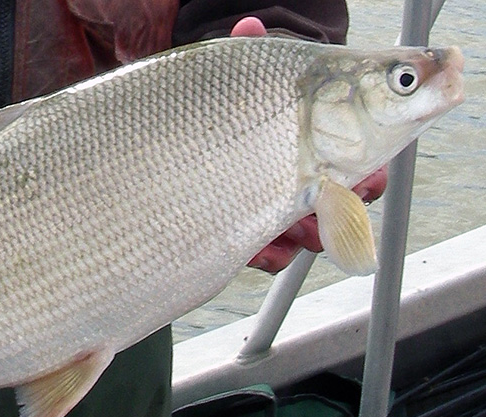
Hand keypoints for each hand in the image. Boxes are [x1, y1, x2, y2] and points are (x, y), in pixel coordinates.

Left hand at [228, 17, 387, 272]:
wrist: (180, 134)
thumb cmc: (225, 105)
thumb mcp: (238, 78)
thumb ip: (248, 53)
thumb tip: (249, 29)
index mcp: (312, 145)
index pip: (357, 164)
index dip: (369, 175)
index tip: (368, 179)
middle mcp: (298, 179)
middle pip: (339, 205)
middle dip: (344, 210)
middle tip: (338, 207)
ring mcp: (272, 207)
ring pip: (307, 236)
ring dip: (307, 237)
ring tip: (301, 232)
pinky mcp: (243, 231)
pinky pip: (265, 253)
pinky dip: (267, 253)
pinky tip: (260, 249)